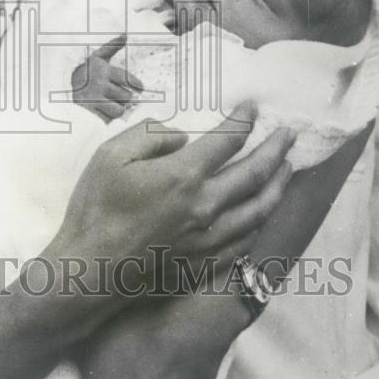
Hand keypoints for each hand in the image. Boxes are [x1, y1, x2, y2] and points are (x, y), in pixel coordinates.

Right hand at [47, 106, 294, 297]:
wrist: (90, 271)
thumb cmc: (95, 209)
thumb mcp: (110, 155)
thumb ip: (150, 135)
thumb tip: (180, 138)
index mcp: (183, 176)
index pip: (227, 141)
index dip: (243, 120)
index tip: (252, 107)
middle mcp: (206, 207)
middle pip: (255, 174)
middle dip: (275, 150)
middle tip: (289, 135)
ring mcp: (210, 239)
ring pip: (259, 210)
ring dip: (278, 185)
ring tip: (288, 169)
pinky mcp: (206, 263)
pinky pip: (246, 240)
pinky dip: (260, 221)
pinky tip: (262, 213)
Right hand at [72, 35, 142, 121]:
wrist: (58, 86)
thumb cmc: (83, 71)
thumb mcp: (96, 57)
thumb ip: (112, 46)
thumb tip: (126, 34)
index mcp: (102, 70)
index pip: (126, 79)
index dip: (137, 84)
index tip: (140, 88)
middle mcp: (98, 84)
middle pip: (126, 97)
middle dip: (124, 97)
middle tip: (116, 95)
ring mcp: (93, 99)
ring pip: (119, 110)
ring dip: (116, 108)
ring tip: (108, 103)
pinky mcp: (88, 113)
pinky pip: (108, 120)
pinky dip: (106, 117)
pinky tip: (99, 110)